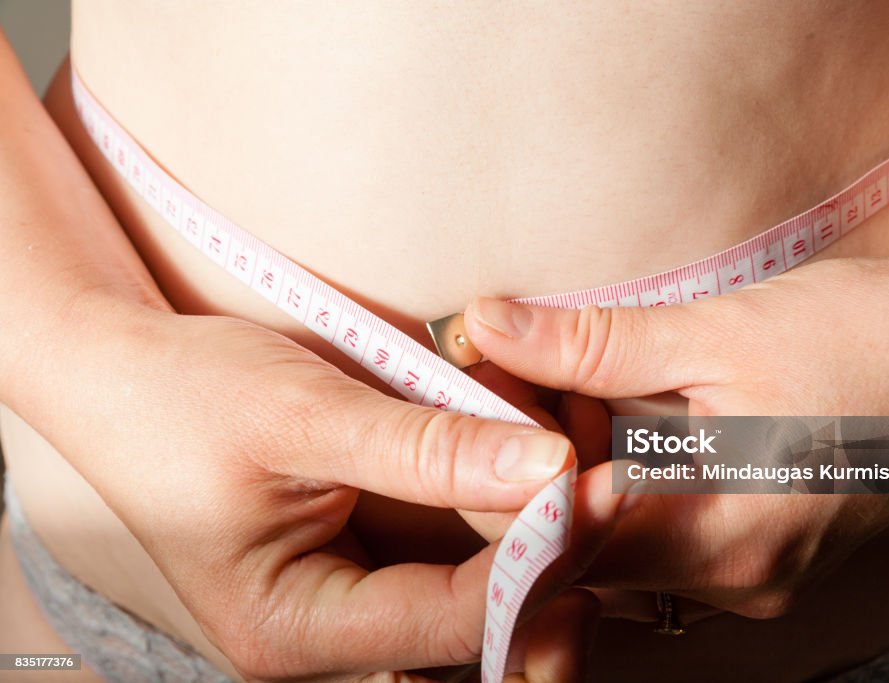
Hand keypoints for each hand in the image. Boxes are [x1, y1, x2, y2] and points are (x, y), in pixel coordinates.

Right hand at [11, 298, 623, 680]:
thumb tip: (548, 468)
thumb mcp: (303, 415)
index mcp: (297, 629)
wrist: (125, 376)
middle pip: (477, 615)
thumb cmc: (185, 400)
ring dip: (533, 520)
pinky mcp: (375, 545)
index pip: (450, 619)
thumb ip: (425, 449)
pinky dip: (499, 496)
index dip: (536, 561)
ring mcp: (359, 589)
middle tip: (611, 475)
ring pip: (478, 578)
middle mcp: (336, 629)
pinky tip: (532, 446)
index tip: (602, 492)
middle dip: (548, 549)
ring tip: (584, 449)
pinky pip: (458, 538)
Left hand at [460, 226, 888, 615]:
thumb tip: (485, 325)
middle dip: (534, 463)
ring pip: (614, 544)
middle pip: (580, 547)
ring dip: (579, 471)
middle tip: (525, 371)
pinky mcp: (758, 556)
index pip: (556, 541)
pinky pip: (658, 538)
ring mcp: (750, 578)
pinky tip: (633, 418)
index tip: (483, 395)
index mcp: (721, 538)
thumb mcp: (716, 331)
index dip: (501, 466)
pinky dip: (625, 485)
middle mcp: (734, 582)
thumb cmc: (862, 338)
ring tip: (587, 386)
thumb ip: (590, 343)